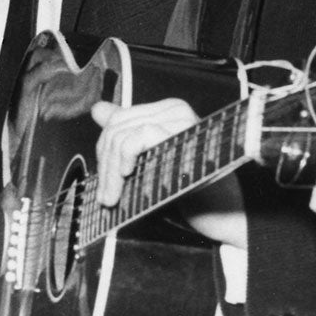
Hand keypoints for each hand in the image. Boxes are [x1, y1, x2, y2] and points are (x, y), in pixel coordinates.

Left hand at [91, 97, 246, 245]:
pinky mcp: (182, 132)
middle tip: (105, 195)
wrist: (217, 206)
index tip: (104, 179)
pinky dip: (124, 158)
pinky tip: (125, 176)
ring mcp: (180, 119)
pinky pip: (139, 137)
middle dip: (104, 164)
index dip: (103, 149)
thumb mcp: (148, 157)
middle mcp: (174, 109)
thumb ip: (125, 132)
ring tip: (111, 197)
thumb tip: (98, 109)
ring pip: (123, 135)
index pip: (119, 119)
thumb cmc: (185, 183)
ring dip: (110, 172)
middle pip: (118, 128)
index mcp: (166, 110)